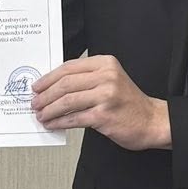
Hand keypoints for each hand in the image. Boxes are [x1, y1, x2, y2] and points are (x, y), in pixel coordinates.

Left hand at [31, 56, 170, 151]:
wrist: (151, 121)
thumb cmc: (128, 102)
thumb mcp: (110, 80)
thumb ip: (86, 79)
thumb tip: (53, 86)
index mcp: (105, 64)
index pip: (69, 67)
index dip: (48, 78)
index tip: (37, 86)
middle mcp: (106, 77)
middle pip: (65, 84)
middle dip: (45, 95)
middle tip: (35, 102)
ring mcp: (106, 96)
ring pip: (67, 101)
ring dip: (49, 110)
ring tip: (41, 115)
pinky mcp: (104, 115)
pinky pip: (74, 118)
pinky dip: (59, 122)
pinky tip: (52, 124)